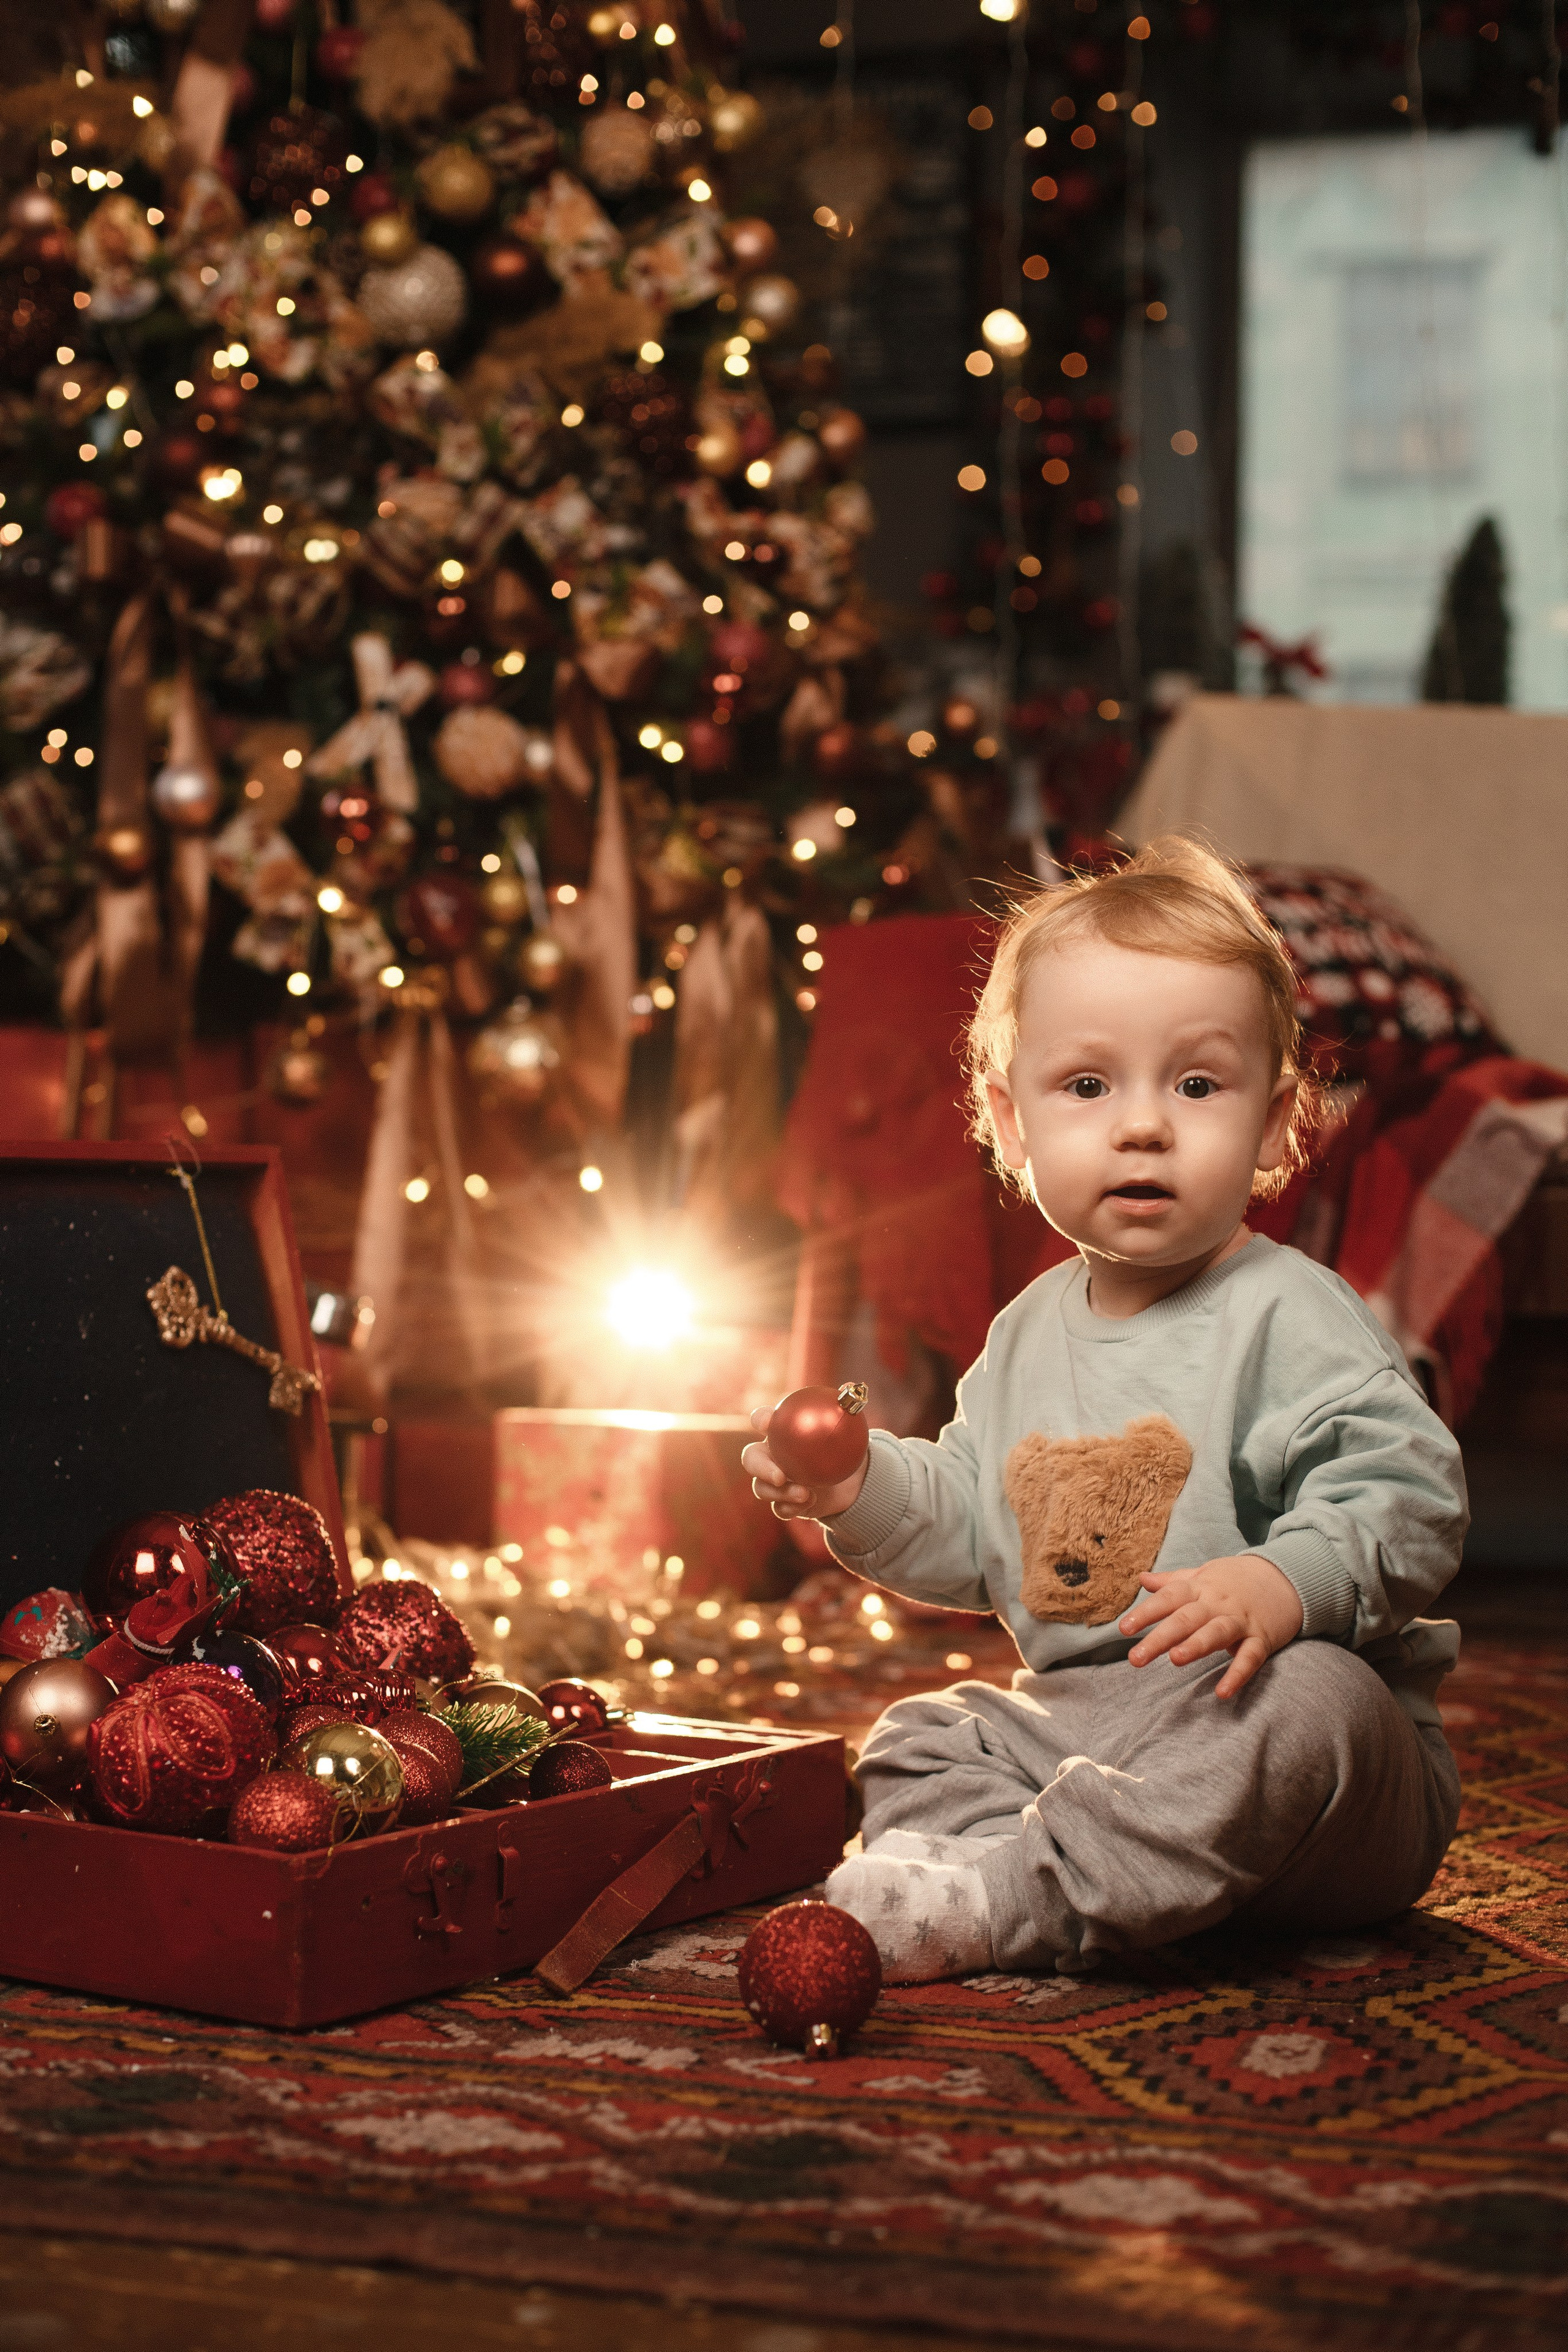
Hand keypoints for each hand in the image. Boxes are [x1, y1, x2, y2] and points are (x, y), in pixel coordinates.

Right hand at [741, 1403, 869, 1521]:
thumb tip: (849, 1387)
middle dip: (759, 1467)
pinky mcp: (783, 1502)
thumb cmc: (842, 1445)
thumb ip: (846, 1406)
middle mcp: (770, 1456)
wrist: (850, 1480)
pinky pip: (779, 1508)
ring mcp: (774, 1481)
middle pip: (751, 1458)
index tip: (766, 1423)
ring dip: (780, 1493)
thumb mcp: (847, 1427)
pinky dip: (791, 1508)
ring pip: (762, 1488)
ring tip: (804, 1494)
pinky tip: (808, 1503)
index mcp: (780, 1432)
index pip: (762, 1420)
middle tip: (779, 1476)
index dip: (760, 1419)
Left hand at [1118, 1555, 1303, 1698]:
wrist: (1286, 1577)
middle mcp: (1218, 1603)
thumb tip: (1141, 1579)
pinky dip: (1238, 1674)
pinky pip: (1250, 1657)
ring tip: (1175, 1660)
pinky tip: (1223, 1692)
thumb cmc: (1235, 1581)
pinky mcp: (1262, 1639)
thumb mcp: (1203, 1574)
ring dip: (1197, 1646)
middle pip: (1186, 1619)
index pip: (1168, 1599)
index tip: (1123, 1629)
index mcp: (1200, 1588)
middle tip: (1135, 1658)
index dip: (1145, 1613)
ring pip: (1217, 1633)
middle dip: (1160, 1638)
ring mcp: (1241, 1621)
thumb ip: (1172, 1581)